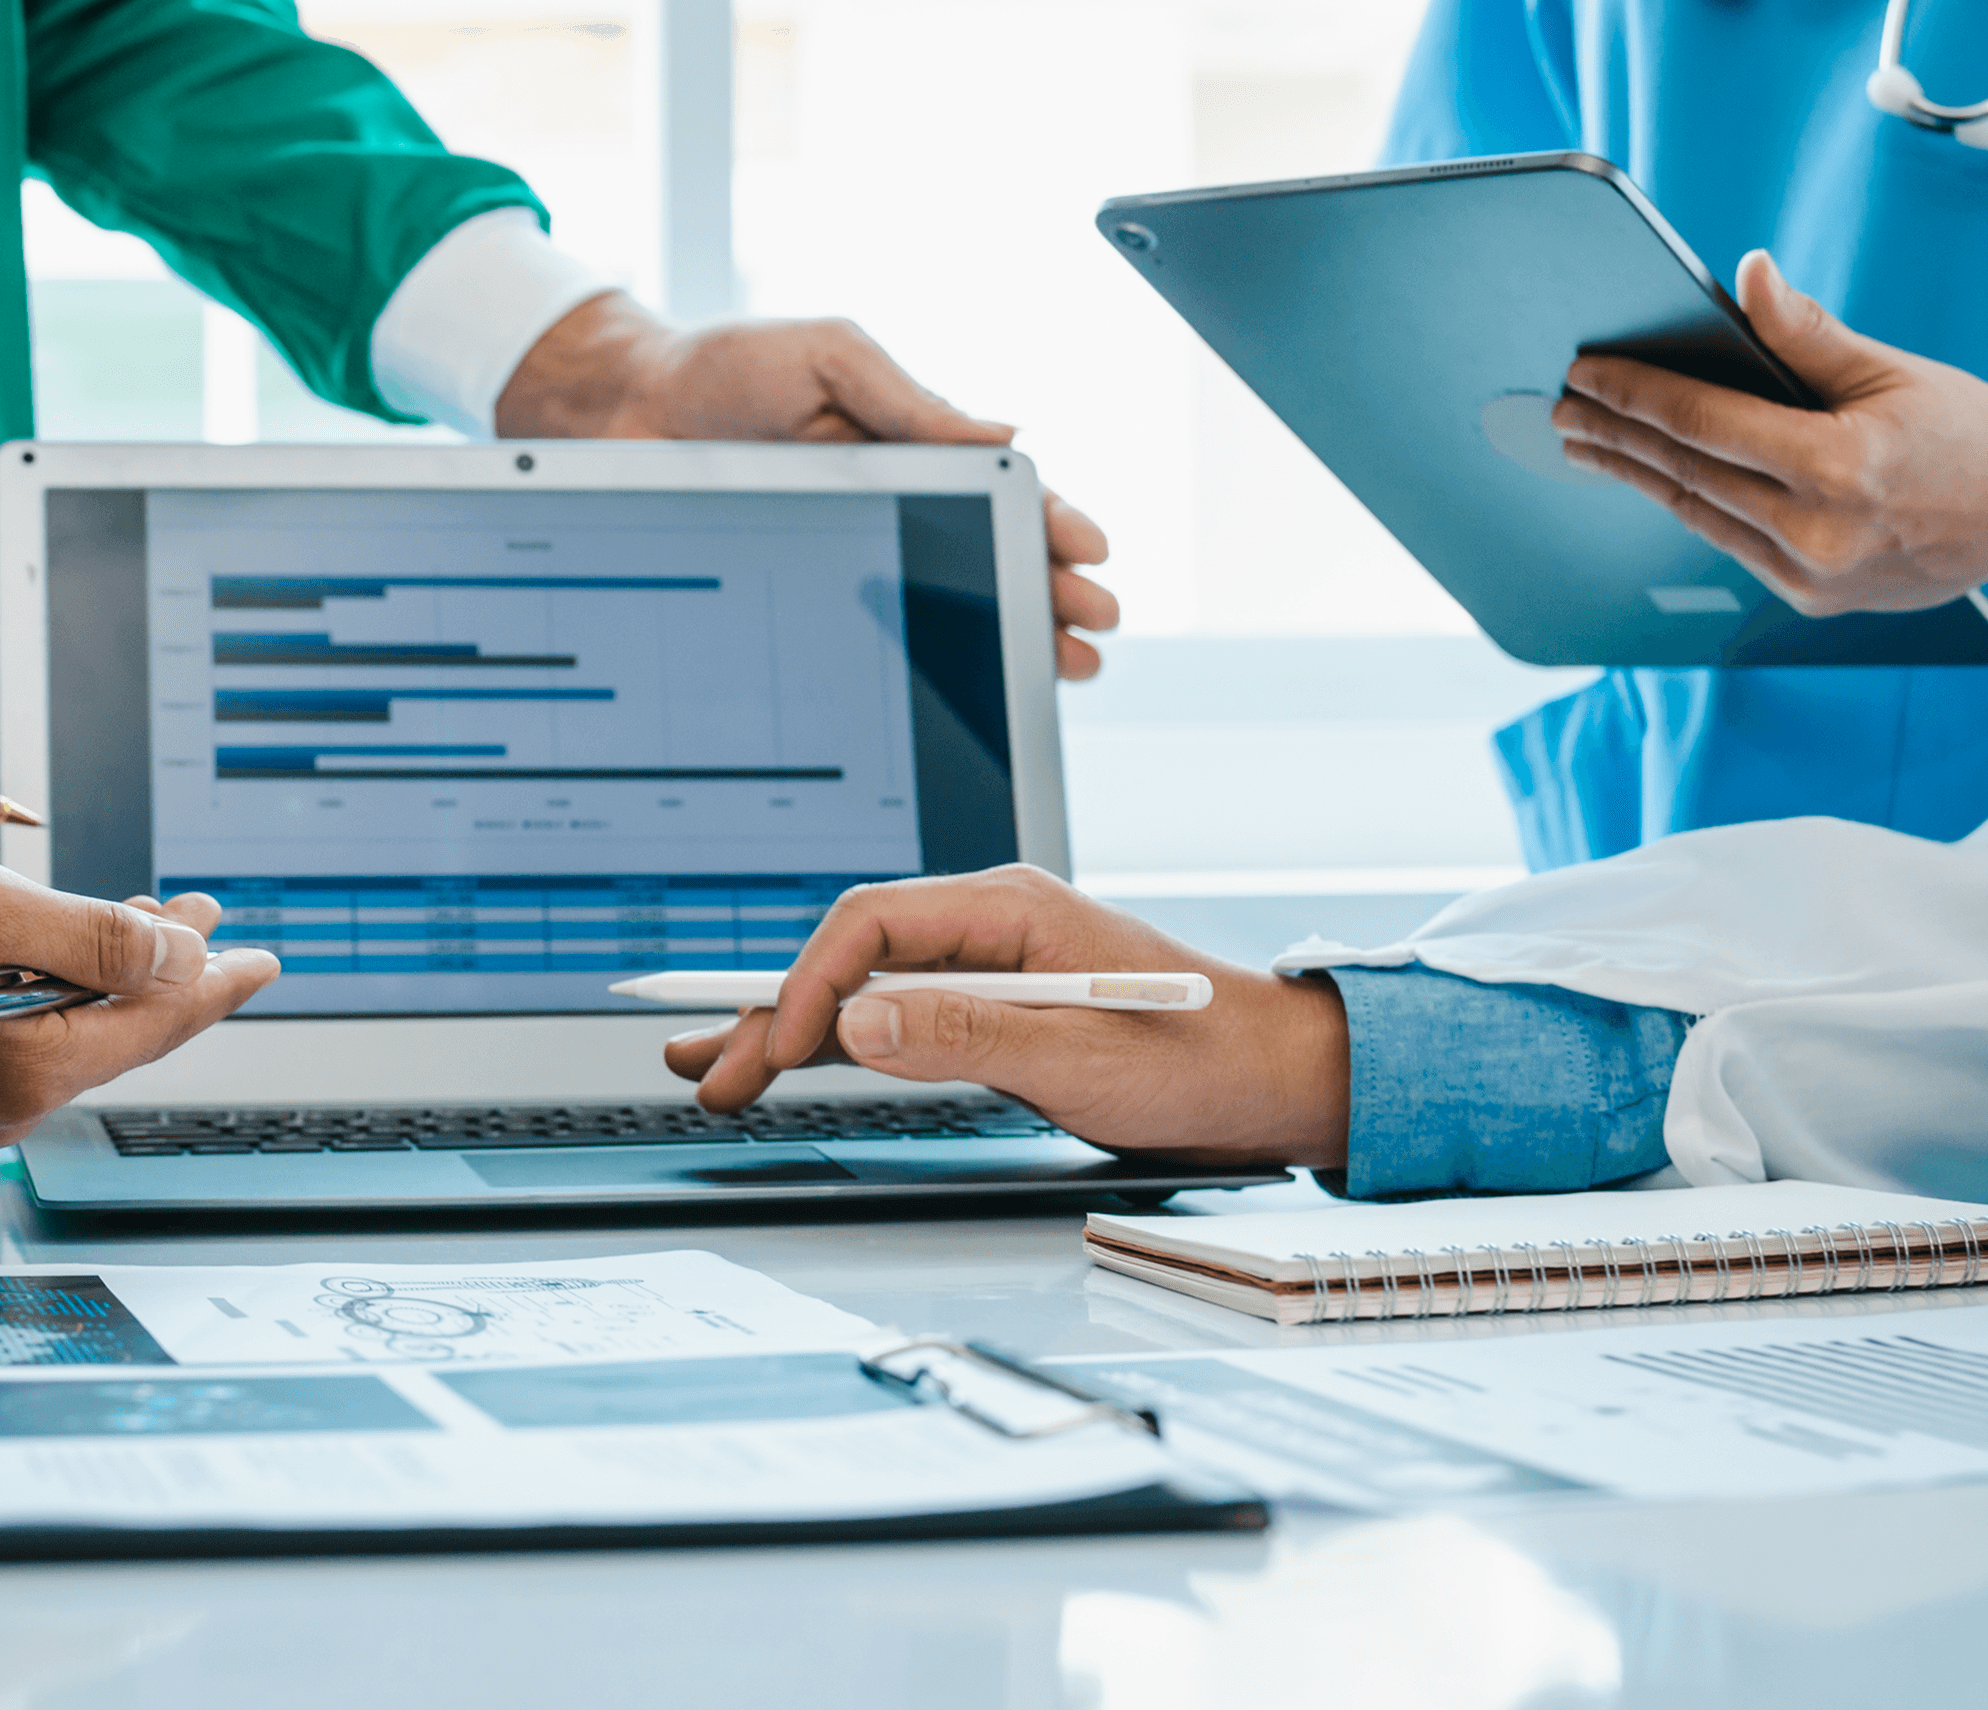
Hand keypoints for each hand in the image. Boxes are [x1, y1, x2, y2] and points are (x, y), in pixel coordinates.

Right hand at [0, 865, 281, 1146]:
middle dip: (169, 969)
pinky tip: (50, 960)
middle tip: (210, 920)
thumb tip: (179, 955)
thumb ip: (94, 937)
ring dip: (109, 975)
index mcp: (39, 1067)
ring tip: (143, 922)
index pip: (162, 1019)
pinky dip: (51, 993)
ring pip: (70, 1033)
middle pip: (123, 1030)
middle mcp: (12, 1105)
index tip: (263, 954)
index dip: (217, 979)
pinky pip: (22, 1040)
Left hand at [495, 292, 1121, 677]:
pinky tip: (964, 688)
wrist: (620, 412)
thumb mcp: (828, 356)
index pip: (1000, 489)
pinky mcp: (803, 595)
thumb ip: (910, 400)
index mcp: (905, 443)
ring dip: (1007, 632)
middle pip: (987, 555)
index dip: (1050, 521)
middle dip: (1049, 591)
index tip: (1088, 553)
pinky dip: (927, 658)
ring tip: (1060, 668)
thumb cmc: (720, 369)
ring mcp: (850, 552)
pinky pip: (876, 631)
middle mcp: (889, 504)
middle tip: (1093, 627)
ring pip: (943, 600)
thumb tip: (1006, 432)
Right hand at [662, 865, 1344, 1166]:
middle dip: (774, 1011)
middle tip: (711, 1070)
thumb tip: (859, 1020)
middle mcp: (990, 926)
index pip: (873, 924)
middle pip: (852, 956)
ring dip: (789, 1027)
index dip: (810, 983)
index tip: (777, 1046)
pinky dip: (835, 1040)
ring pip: (864, 987)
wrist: (1276, 1079)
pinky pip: (896, 1015)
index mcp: (1010, 909)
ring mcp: (988, 966)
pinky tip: (784, 1058)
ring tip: (712, 1065)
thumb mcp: (1085, 1059)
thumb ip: (968, 1037)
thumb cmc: (1205, 1058)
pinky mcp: (993, 1008)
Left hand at [1551, 252, 1987, 613]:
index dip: (1634, 396)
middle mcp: (1821, 532)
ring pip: (1697, 514)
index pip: (1705, 425)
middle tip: (1563, 407)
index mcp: (1841, 468)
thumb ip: (1805, 331)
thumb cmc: (1967, 431)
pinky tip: (1653, 477)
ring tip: (1587, 442)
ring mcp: (1813, 576)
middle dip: (1614, 436)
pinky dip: (1688, 504)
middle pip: (1686, 473)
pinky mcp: (1811, 599)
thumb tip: (1748, 276)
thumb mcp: (1889, 369)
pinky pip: (1729, 543)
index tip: (1585, 374)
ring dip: (1634, 475)